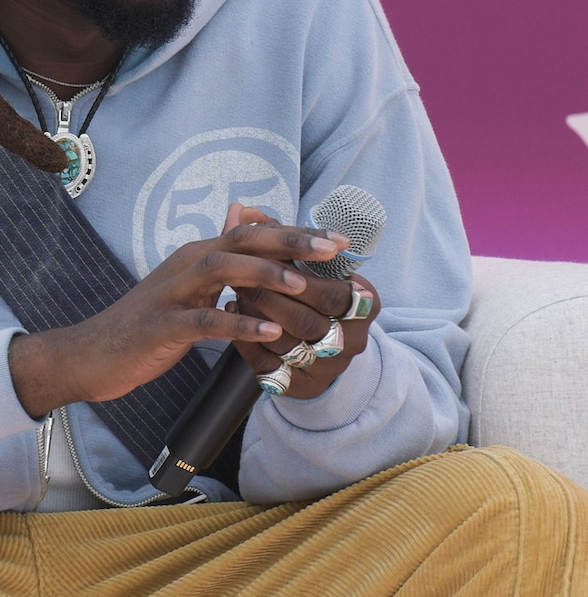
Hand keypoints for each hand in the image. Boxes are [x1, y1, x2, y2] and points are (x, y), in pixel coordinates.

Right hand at [8, 203, 351, 416]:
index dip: (294, 233)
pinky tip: (267, 332)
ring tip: (302, 284)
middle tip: (332, 247)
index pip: (251, 233)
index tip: (337, 240)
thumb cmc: (147, 326)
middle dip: (289, 240)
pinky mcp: (161, 325)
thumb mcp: (189, 292)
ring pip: (220, 269)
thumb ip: (221, 270)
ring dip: (263, 275)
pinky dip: (236, 324)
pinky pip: (202, 321)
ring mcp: (171, 293)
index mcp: (197, 256)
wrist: (93, 353)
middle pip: (240, 240)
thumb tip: (253, 249)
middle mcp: (186, 264)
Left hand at [227, 204, 381, 398]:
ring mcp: (328, 367)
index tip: (264, 256)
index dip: (293, 273)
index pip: (331, 290)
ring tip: (235, 294)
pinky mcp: (302, 387)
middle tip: (239, 277)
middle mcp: (353, 340)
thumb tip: (241, 210)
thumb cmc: (313, 292)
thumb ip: (278, 237)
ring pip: (285, 343)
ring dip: (253, 316)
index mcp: (365, 305)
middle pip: (305, 319)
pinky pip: (267, 366)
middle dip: (268, 295)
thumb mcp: (308, 263)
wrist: (325, 348)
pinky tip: (232, 319)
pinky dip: (245, 340)